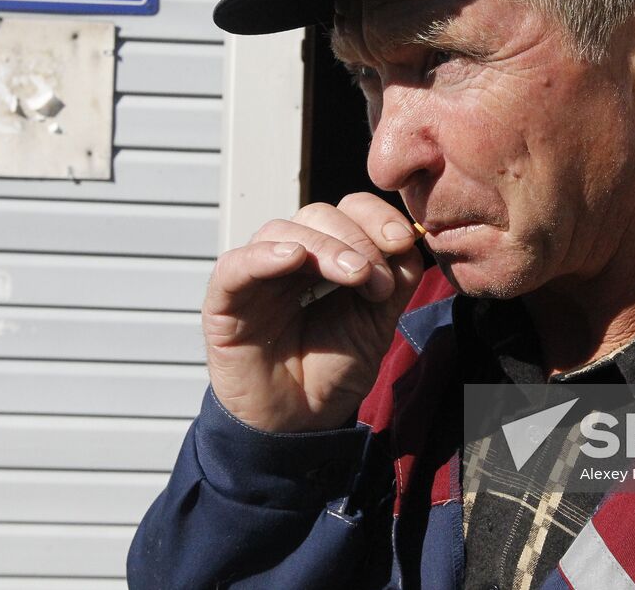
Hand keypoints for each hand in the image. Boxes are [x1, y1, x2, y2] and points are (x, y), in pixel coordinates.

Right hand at [201, 193, 426, 431]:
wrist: (299, 424)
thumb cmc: (333, 370)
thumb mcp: (377, 324)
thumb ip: (396, 281)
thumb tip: (409, 239)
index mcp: (326, 256)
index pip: (347, 211)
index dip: (374, 216)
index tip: (401, 240)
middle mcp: (290, 258)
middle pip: (317, 215)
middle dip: (355, 238)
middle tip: (374, 277)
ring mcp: (256, 277)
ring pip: (281, 231)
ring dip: (323, 247)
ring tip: (353, 276)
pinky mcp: (225, 303)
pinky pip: (235, 266)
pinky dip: (262, 256)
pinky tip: (292, 259)